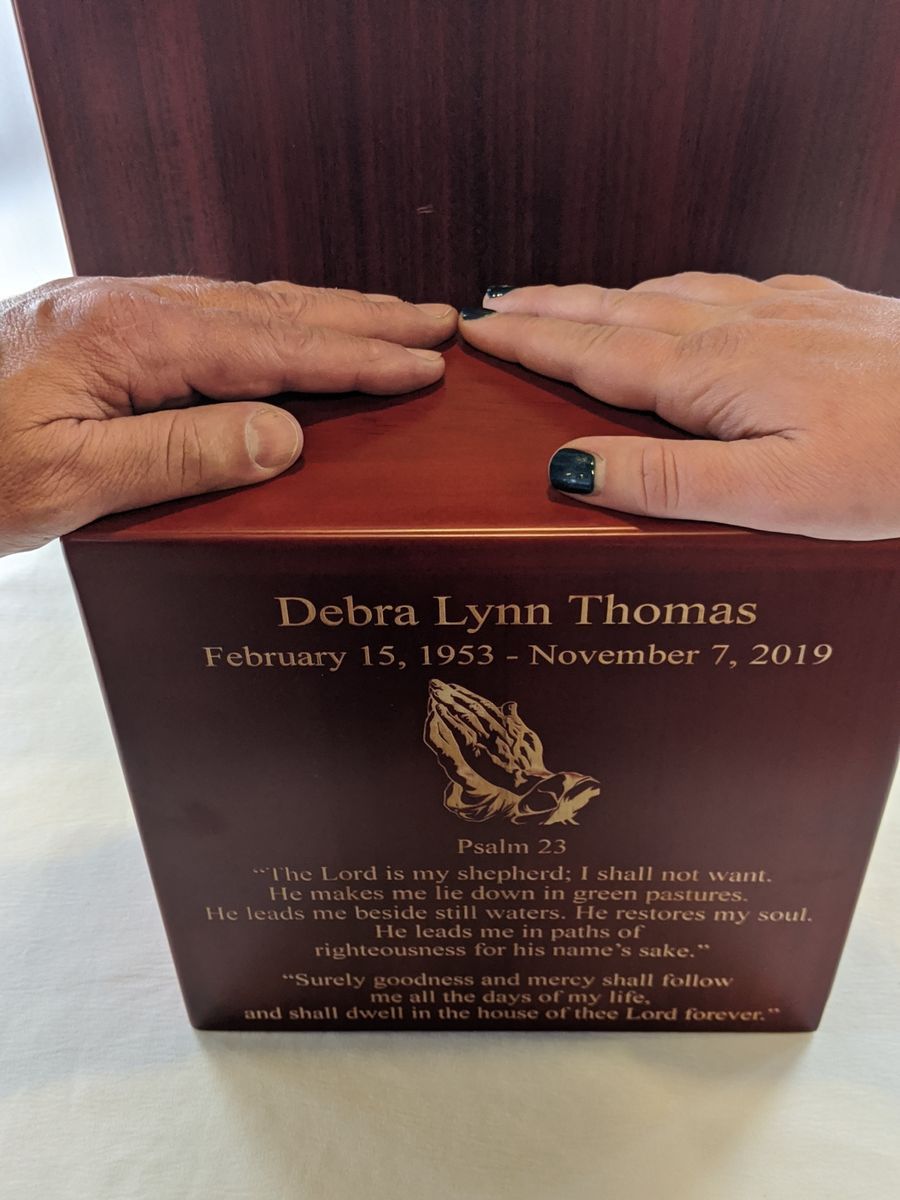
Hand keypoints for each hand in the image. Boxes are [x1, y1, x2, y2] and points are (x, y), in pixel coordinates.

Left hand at [0, 275, 454, 554]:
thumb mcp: (70, 477)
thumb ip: (180, 453)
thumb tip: (281, 437)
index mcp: (132, 338)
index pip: (273, 347)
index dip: (357, 357)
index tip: (424, 362)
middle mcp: (133, 308)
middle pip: (275, 309)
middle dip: (365, 317)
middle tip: (438, 321)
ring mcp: (120, 311)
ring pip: (250, 305)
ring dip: (329, 312)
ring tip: (391, 318)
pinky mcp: (109, 328)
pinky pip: (216, 315)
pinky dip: (276, 321)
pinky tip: (294, 327)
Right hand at [459, 274, 899, 539]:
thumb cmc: (897, 464)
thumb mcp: (774, 497)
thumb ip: (666, 483)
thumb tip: (569, 470)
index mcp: (710, 377)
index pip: (591, 355)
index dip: (529, 342)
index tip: (477, 331)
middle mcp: (735, 330)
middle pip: (616, 313)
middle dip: (547, 308)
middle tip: (492, 303)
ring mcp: (778, 312)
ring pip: (663, 294)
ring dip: (600, 297)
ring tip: (558, 300)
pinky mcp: (817, 310)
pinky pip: (718, 287)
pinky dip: (669, 289)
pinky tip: (675, 293)